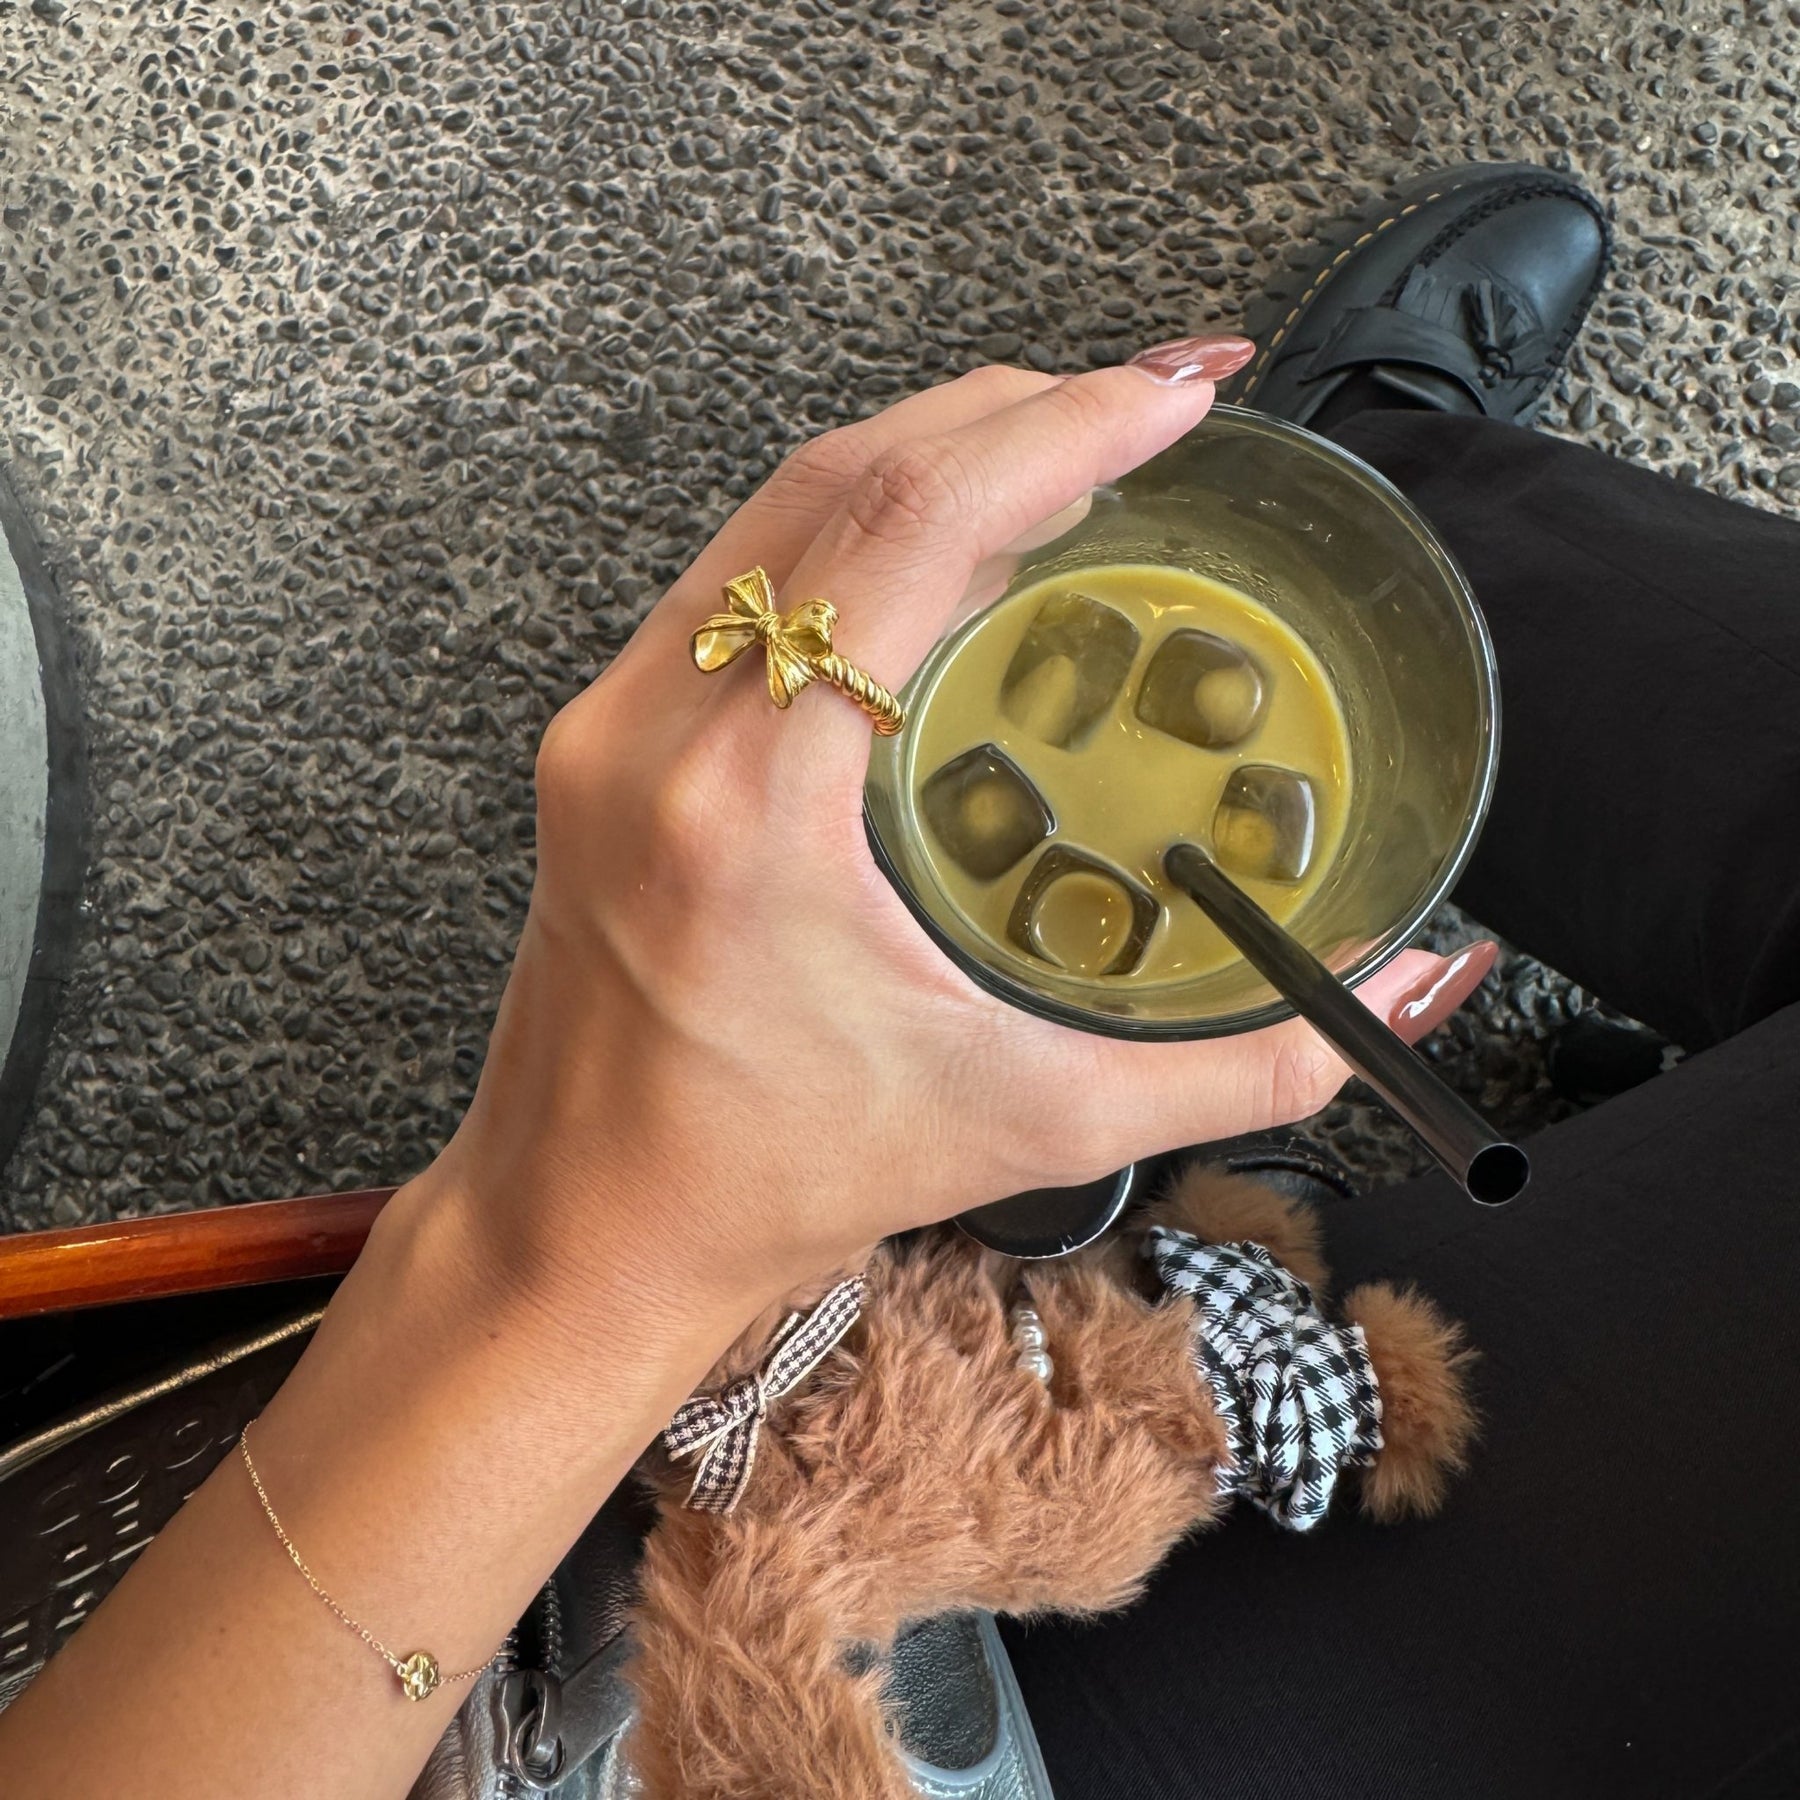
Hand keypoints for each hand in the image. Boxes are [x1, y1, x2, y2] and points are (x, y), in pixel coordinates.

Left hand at [433, 341, 1493, 1326]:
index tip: (1172, 396)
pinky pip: (739, 569)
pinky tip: (944, 536)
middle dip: (1011, 412)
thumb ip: (1234, 1063)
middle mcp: (655, 731)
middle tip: (1152, 405)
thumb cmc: (769, 1182)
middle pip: (839, 480)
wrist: (589, 1227)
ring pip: (777, 508)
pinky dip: (854, 520)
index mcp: (748, 806)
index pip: (904, 530)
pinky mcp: (605, 735)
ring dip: (929, 448)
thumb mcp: (1027, 1120)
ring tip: (1068, 445)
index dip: (1055, 433)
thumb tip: (1389, 994)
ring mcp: (611, 720)